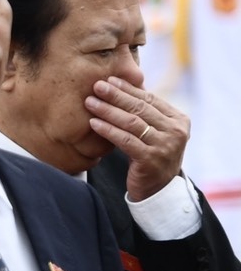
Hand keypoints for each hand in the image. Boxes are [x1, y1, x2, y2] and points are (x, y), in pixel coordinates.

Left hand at [89, 77, 189, 201]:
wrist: (158, 190)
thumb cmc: (150, 157)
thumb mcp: (153, 133)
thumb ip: (145, 114)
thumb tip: (124, 87)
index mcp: (179, 120)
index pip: (150, 100)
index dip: (128, 89)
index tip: (109, 80)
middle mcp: (176, 131)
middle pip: (140, 109)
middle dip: (116, 96)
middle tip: (97, 86)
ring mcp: (165, 145)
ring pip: (132, 123)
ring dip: (108, 110)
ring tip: (90, 102)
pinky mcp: (151, 159)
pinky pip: (125, 140)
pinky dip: (108, 130)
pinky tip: (93, 123)